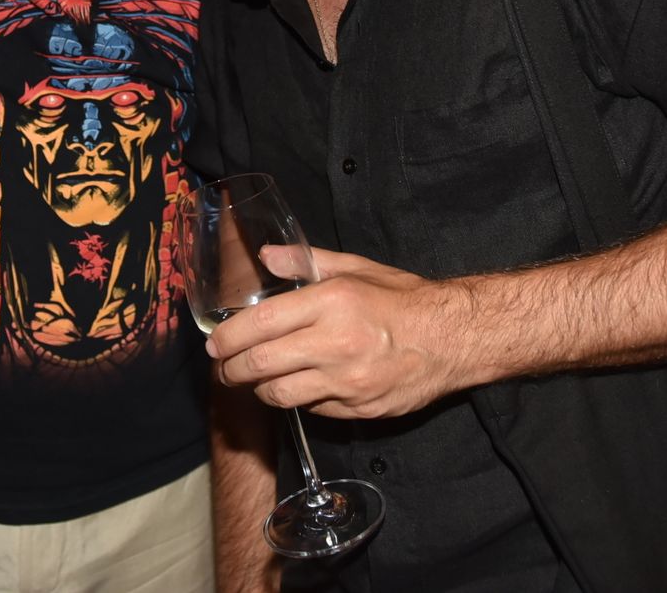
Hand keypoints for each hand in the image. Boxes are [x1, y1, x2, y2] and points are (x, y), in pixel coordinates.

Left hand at [206, 246, 473, 419]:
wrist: (452, 339)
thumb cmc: (402, 299)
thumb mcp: (356, 268)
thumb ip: (306, 261)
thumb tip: (265, 256)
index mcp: (331, 302)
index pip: (260, 324)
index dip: (227, 338)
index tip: (214, 343)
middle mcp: (334, 344)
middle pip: (260, 366)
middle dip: (230, 370)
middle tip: (223, 367)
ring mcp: (346, 382)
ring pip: (279, 394)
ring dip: (258, 389)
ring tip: (253, 380)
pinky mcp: (357, 409)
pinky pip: (310, 409)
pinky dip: (296, 399)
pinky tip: (295, 386)